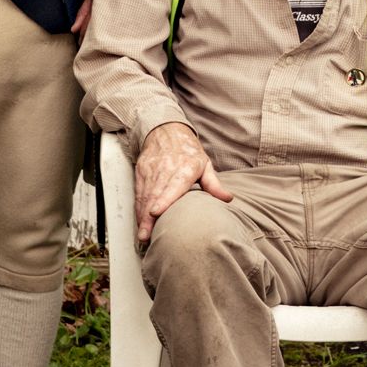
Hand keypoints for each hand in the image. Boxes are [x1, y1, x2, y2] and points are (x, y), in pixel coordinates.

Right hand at [132, 122, 229, 245]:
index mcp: (184, 168)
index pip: (172, 186)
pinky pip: (138, 192)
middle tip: (145, 236)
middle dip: (148, 217)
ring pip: (144, 196)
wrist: (167, 131)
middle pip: (154, 196)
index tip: (155, 212)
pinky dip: (138, 207)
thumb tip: (228, 199)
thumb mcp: (205, 164)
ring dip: (142, 216)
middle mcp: (165, 169)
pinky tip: (140, 220)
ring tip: (142, 233)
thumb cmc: (188, 150)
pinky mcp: (141, 170)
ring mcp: (151, 170)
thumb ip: (214, 184)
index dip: (163, 200)